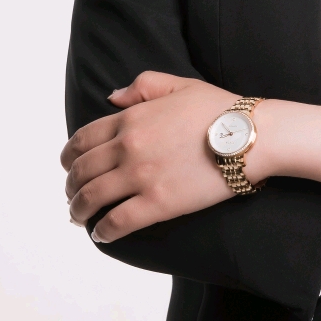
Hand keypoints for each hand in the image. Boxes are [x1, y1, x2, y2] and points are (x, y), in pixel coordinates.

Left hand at [61, 71, 239, 243]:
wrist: (250, 136)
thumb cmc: (221, 109)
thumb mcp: (179, 85)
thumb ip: (142, 87)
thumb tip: (112, 97)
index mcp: (131, 118)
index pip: (83, 140)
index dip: (69, 157)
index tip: (70, 168)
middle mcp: (128, 147)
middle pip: (81, 171)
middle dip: (70, 187)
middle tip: (73, 197)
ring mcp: (141, 176)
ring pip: (91, 198)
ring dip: (78, 211)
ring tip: (80, 218)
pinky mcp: (158, 203)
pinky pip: (117, 222)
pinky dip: (102, 231)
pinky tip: (101, 234)